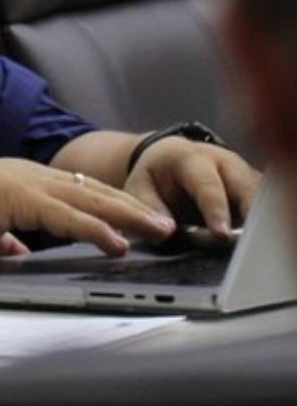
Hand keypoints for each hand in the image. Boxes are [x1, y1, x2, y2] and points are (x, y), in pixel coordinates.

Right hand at [0, 157, 175, 259]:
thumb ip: (2, 239)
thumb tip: (13, 249)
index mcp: (26, 182)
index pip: (78, 192)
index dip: (109, 204)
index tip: (133, 217)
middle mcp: (36, 177)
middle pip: (96, 192)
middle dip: (133, 208)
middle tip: (165, 223)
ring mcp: (33, 185)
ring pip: (94, 201)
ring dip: (130, 217)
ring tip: (160, 231)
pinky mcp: (27, 199)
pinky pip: (72, 218)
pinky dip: (98, 231)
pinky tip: (119, 242)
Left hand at [124, 138, 261, 238]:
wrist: (167, 158)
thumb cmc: (154, 176)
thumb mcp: (140, 188)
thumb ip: (150, 208)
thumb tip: (167, 231)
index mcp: (190, 158)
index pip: (207, 185)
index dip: (215, 210)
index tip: (221, 234)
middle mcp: (223, 162)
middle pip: (245, 188)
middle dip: (250, 214)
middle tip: (250, 244)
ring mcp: (243, 174)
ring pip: (260, 197)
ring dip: (259, 221)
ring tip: (254, 247)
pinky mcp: (254, 188)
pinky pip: (265, 206)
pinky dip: (263, 223)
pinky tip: (257, 242)